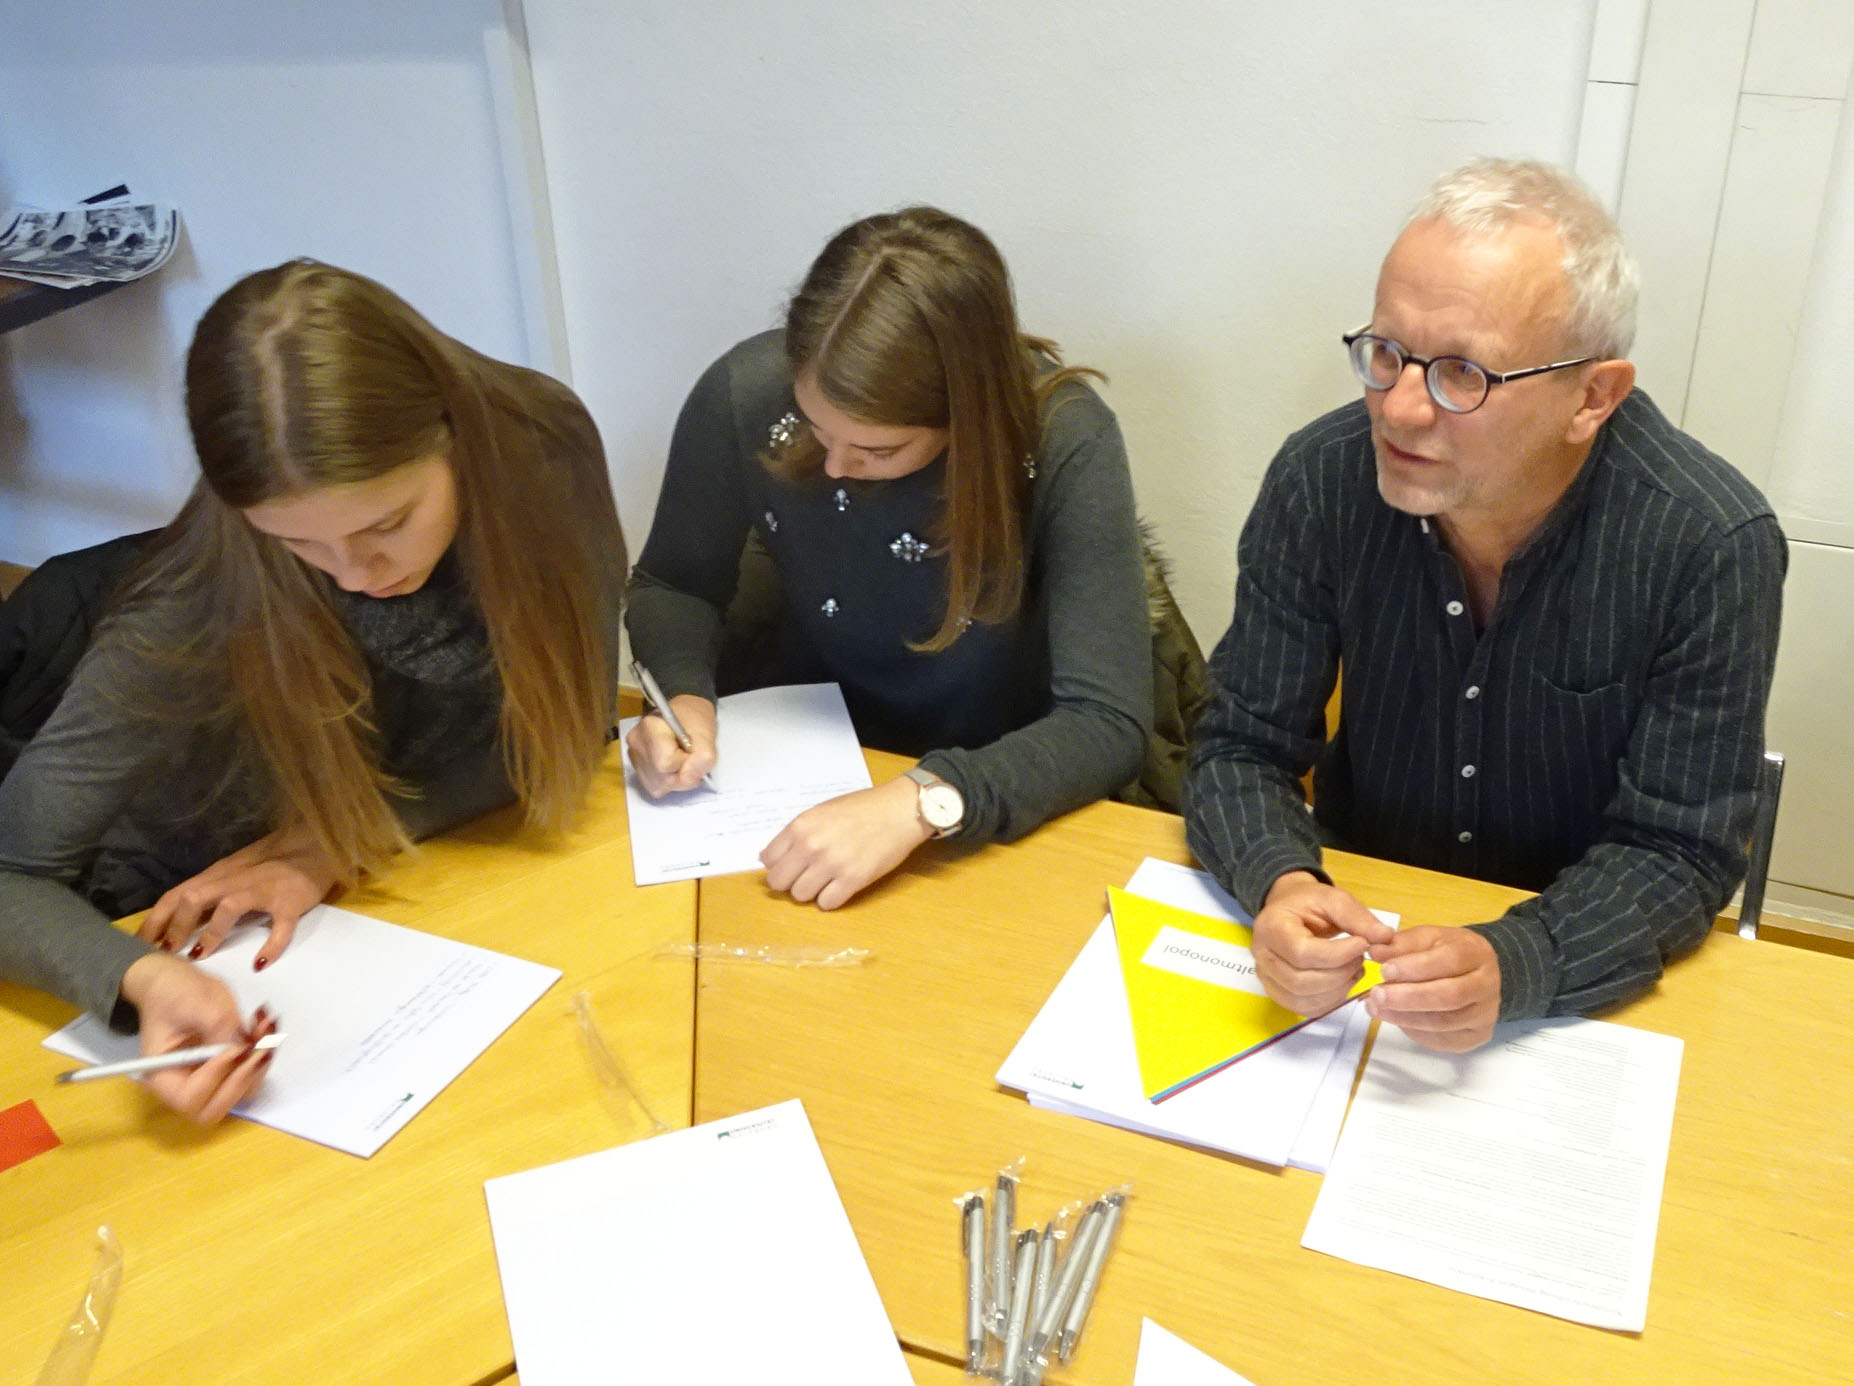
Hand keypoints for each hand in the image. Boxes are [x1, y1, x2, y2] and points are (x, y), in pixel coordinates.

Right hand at [119, 953, 276, 1123]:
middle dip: (243, 1077)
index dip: (216, 1077)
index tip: (234, 1048)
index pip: (190, 1098)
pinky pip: (252, 1072)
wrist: (177, 982)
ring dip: (260, 1062)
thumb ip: (219, 1027)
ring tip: (263, 1026)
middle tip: (259, 1045)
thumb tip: (245, 1046)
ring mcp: (210, 1079)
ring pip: (243, 1091)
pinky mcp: (229, 1067)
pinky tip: (263, 1026)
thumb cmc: (173, 992)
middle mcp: (185, 1085)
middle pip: (218, 1106)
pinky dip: (263, 1051)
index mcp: (163, 1076)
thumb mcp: (194, 1003)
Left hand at [138, 824, 339, 968]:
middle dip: (176, 926)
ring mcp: (264, 890)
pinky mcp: (290, 903)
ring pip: (229, 907)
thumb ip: (213, 893)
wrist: (316, 848)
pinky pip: (279, 927)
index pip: (177, 895)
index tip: (140, 944)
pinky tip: (260, 962)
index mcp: (219, 875)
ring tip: (200, 956)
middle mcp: (237, 880)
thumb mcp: (235, 874)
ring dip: (211, 933)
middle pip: (195, 898)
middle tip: (167, 953)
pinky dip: (269, 946)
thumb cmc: (273, 863)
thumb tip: (183, 921)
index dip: (156, 919)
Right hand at [625, 695, 717, 796]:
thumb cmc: (695, 719)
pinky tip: (674, 767)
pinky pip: (654, 786)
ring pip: (657, 785)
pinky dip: (668, 782)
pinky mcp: (637, 766)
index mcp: (649, 727)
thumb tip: (689, 778)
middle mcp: (636, 742)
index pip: (666, 763)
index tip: (693, 752)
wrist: (686, 713)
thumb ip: (702, 759)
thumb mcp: (707, 736)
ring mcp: (634, 755)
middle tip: (691, 758)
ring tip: (682, 761)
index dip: (686, 764)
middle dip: (682, 775)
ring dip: (676, 780)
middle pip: (661, 777)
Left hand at [759, 776, 933, 909]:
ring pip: (801, 896)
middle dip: (790, 882)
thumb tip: (768, 858)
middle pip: (779, 882)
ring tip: (827, 880)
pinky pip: (826, 904)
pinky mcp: (853, 880)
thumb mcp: (821, 812)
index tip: (792, 865)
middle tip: (807, 876)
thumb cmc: (862, 808)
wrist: (899, 811)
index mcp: (801, 826)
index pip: (768, 859)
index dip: (779, 865)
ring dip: (811, 891)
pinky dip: (831, 899)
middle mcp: (811, 845)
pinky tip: (841, 886)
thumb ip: (797, 833)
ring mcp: (832, 864)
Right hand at [1251, 871, 1395, 1016]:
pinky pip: (1304, 1008)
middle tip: (1359, 959)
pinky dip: (1329, 1001)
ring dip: (1337, 990)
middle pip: (1301, 981)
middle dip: (1339, 974)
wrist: (1288, 908)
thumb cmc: (1308, 902)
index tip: (1362, 944)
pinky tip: (1343, 982)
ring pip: (1302, 999)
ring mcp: (1266, 977)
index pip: (1302, 953)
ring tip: (1353, 969)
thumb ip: (1357, 917)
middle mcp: (1262, 955)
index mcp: (1271, 927)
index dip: (1337, 955)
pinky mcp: (1277, 991)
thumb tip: (1385, 937)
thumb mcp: (1333, 898)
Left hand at [1365, 926, 1500, 1051]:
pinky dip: (1414, 1031)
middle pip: (1449, 996)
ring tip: (1377, 1009)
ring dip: (1405, 1017)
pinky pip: (1443, 1039)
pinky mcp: (1477, 1036)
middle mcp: (1487, 985)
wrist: (1477, 972)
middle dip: (1408, 997)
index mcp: (1476, 954)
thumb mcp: (1426, 938)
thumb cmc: (1447, 952)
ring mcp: (1485, 1014)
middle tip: (1377, 995)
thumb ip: (1401, 944)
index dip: (1415, 967)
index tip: (1385, 970)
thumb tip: (1375, 952)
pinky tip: (1396, 1019)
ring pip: (1444, 1022)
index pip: (1449, 960)